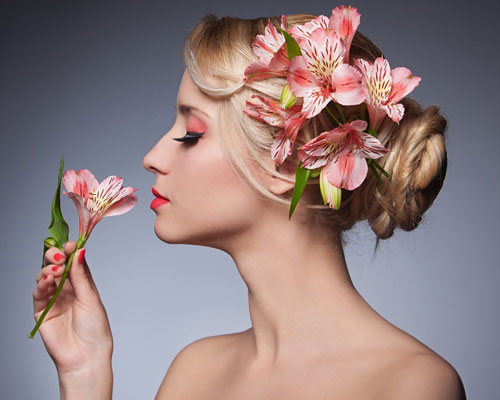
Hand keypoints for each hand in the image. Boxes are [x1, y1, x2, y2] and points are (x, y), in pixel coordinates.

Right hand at [32, 241, 112, 375]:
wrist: (86, 355)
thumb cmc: (95, 328)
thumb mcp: (90, 297)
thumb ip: (81, 275)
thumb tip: (79, 251)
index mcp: (82, 283)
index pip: (73, 261)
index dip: (70, 251)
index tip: (70, 244)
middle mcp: (67, 289)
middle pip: (56, 265)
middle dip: (55, 256)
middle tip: (59, 255)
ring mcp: (54, 299)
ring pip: (45, 276)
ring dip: (48, 269)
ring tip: (55, 270)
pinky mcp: (42, 310)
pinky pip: (38, 293)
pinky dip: (41, 284)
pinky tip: (47, 280)